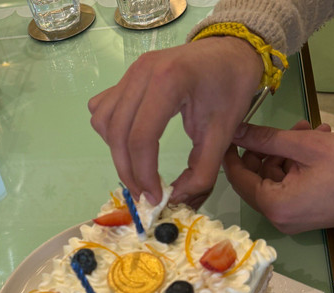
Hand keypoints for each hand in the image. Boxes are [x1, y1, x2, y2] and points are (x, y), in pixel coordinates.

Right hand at [88, 36, 262, 207]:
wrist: (230, 51)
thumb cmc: (231, 88)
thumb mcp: (224, 134)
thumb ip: (202, 172)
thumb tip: (174, 199)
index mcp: (169, 81)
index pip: (141, 137)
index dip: (143, 174)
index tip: (155, 197)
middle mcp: (141, 73)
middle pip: (117, 133)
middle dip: (128, 171)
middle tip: (143, 192)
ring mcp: (129, 73)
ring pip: (104, 122)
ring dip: (116, 151)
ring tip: (138, 167)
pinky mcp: (125, 77)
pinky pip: (103, 109)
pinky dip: (111, 132)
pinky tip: (130, 141)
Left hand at [223, 120, 333, 233]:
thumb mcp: (305, 146)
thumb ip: (265, 139)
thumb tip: (235, 131)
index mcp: (274, 205)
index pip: (238, 178)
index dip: (232, 153)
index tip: (232, 132)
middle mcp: (278, 217)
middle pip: (257, 177)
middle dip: (268, 148)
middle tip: (285, 126)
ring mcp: (292, 218)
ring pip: (275, 178)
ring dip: (286, 152)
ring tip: (309, 129)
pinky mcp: (304, 214)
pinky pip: (289, 186)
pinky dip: (296, 165)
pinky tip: (316, 141)